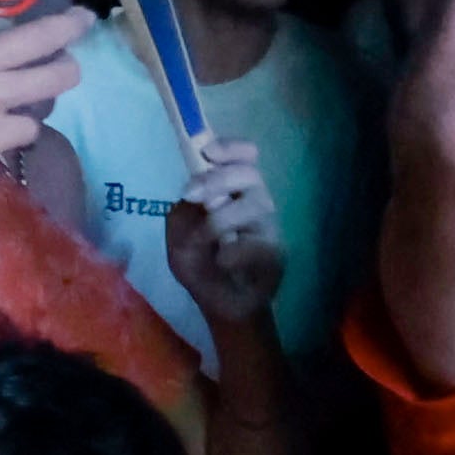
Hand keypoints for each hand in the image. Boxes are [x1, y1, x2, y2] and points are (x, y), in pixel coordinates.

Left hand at [160, 138, 283, 335]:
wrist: (221, 306)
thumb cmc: (200, 265)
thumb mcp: (178, 236)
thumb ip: (181, 213)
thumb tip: (196, 196)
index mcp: (231, 192)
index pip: (242, 157)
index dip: (230, 148)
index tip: (209, 151)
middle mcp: (254, 203)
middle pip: (249, 175)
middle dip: (218, 179)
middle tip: (192, 193)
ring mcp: (268, 227)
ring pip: (257, 205)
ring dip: (222, 218)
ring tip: (202, 239)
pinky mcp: (276, 253)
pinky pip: (259, 243)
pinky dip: (235, 251)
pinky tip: (222, 260)